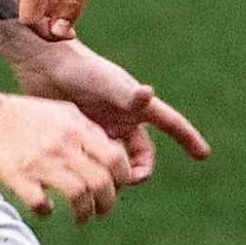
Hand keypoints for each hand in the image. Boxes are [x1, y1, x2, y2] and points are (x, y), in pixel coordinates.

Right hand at [0, 90, 135, 222]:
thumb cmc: (24, 115)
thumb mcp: (62, 112)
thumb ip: (88, 130)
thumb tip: (112, 149)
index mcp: (76, 129)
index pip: (116, 159)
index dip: (122, 179)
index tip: (116, 188)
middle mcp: (62, 145)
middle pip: (101, 182)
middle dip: (108, 203)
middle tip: (102, 211)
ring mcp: (40, 162)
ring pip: (79, 196)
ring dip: (85, 213)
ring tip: (82, 218)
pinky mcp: (18, 177)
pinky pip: (40, 203)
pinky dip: (46, 211)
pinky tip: (45, 210)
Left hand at [17, 33, 208, 176]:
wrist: (42, 65)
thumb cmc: (78, 69)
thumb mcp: (104, 83)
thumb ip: (125, 95)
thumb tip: (148, 94)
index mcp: (136, 105)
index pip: (170, 123)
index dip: (189, 138)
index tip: (203, 155)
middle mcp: (124, 117)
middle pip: (142, 153)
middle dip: (140, 170)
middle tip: (128, 179)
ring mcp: (103, 127)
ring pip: (117, 161)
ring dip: (115, 174)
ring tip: (100, 179)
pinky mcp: (82, 135)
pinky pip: (94, 159)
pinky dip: (94, 169)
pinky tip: (84, 176)